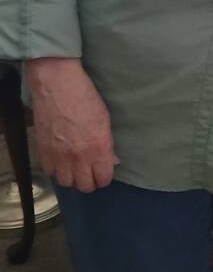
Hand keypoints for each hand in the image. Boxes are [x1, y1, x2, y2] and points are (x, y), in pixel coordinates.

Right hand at [26, 58, 118, 192]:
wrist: (57, 85)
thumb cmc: (85, 97)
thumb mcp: (105, 119)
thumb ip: (107, 144)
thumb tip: (111, 160)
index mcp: (98, 148)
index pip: (103, 179)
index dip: (104, 177)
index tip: (102, 172)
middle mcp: (79, 157)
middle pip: (84, 186)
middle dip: (89, 181)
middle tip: (89, 171)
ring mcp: (59, 156)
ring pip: (65, 182)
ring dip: (71, 176)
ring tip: (73, 166)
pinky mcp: (43, 151)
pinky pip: (49, 171)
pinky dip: (55, 168)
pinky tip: (59, 159)